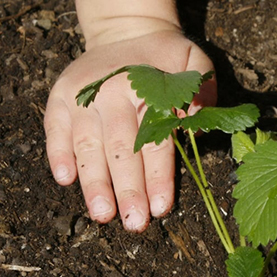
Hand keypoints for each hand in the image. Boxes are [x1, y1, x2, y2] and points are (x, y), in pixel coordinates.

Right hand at [44, 29, 215, 231]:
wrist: (129, 32)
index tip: (161, 208)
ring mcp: (82, 96)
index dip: (158, 177)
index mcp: (145, 89)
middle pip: (121, 150)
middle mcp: (110, 93)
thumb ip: (202, 90)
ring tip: (102, 215)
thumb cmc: (166, 59)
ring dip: (94, 184)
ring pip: (88, 146)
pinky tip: (66, 181)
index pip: (155, 142)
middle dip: (128, 190)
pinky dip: (58, 154)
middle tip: (134, 223)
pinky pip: (54, 129)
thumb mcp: (194, 64)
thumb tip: (200, 122)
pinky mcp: (60, 97)